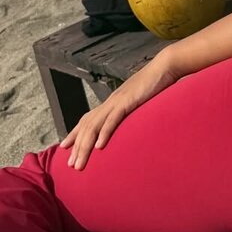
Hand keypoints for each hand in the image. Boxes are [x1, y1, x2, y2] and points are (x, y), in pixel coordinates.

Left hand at [60, 54, 178, 170]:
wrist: (165, 66)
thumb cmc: (156, 83)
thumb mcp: (140, 100)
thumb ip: (132, 110)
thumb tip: (131, 122)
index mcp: (112, 102)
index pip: (87, 119)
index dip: (75, 133)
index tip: (65, 148)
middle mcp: (110, 102)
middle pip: (87, 126)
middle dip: (77, 147)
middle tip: (71, 165)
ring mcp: (117, 101)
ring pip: (94, 125)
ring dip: (85, 146)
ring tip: (80, 162)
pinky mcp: (128, 101)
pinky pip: (113, 119)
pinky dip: (104, 132)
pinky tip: (99, 146)